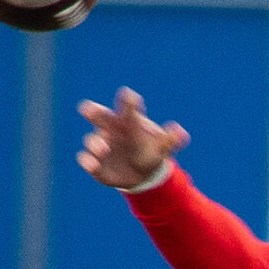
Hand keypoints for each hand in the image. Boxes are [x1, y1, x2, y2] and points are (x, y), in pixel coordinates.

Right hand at [75, 87, 189, 189]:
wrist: (140, 174)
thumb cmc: (149, 152)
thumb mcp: (161, 148)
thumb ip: (170, 140)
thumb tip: (182, 132)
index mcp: (127, 122)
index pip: (127, 110)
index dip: (128, 102)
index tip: (128, 94)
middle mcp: (109, 130)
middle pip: (99, 116)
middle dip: (93, 111)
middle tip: (87, 109)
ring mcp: (99, 145)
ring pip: (92, 140)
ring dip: (95, 143)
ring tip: (103, 148)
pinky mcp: (95, 163)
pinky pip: (86, 160)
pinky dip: (87, 161)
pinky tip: (91, 163)